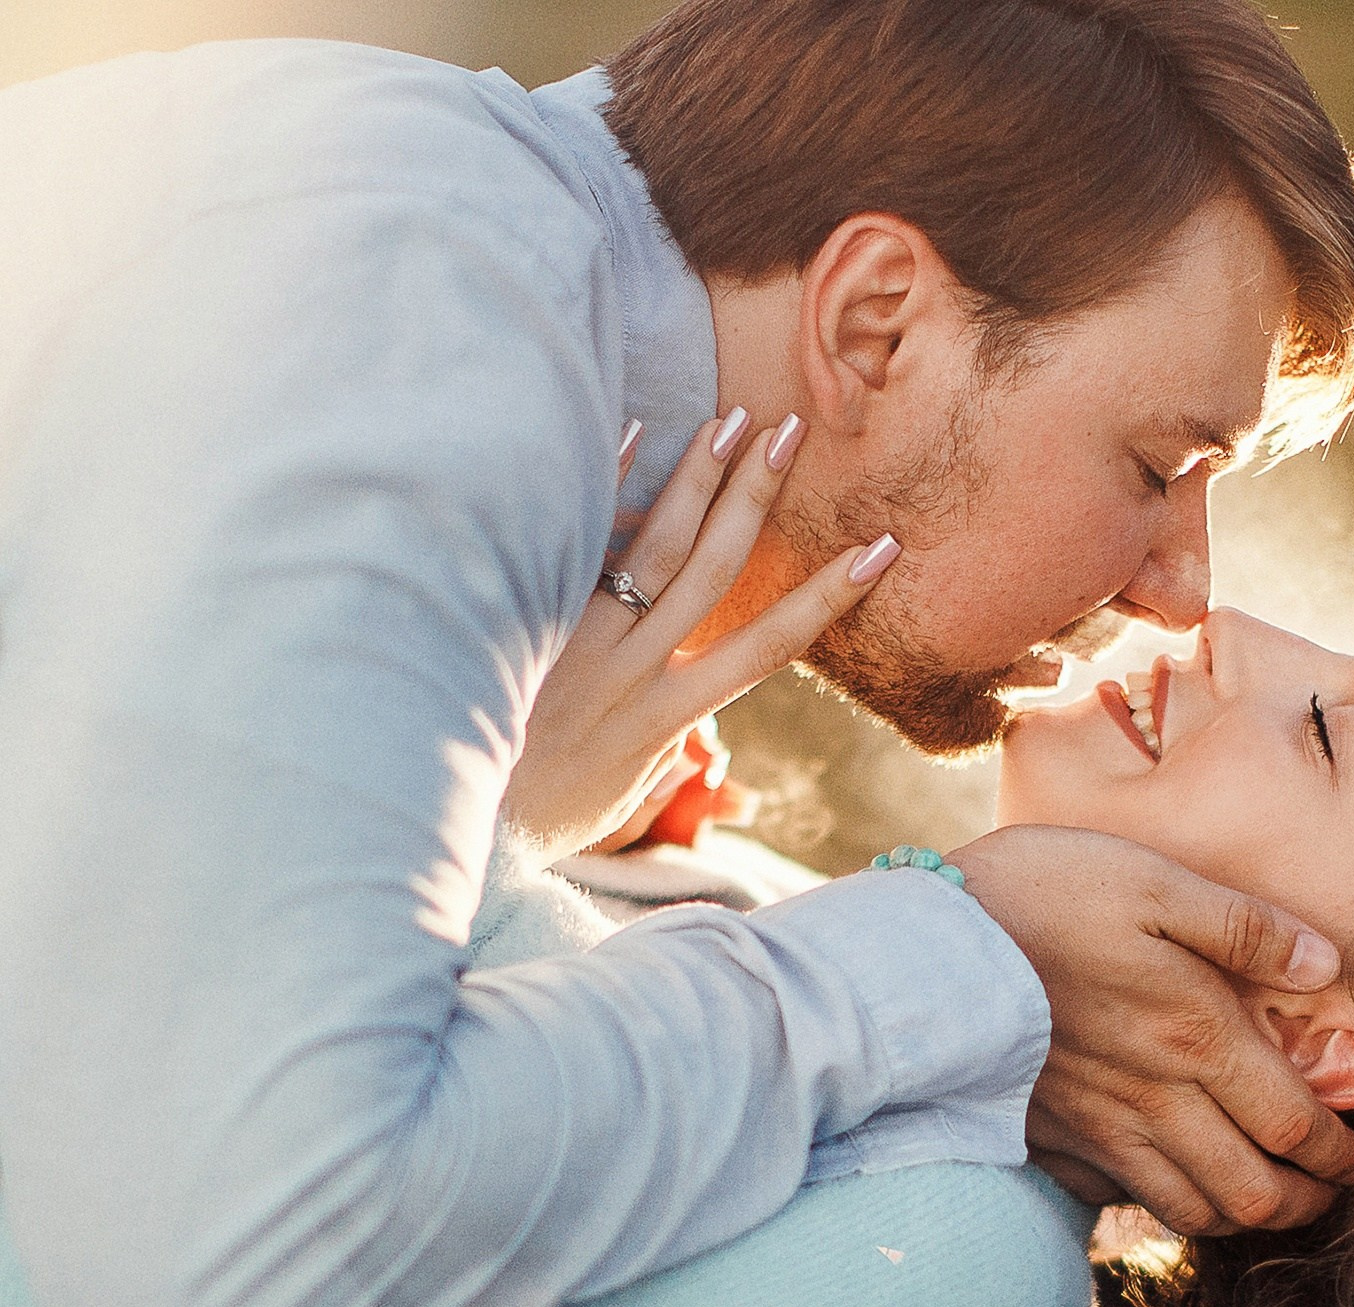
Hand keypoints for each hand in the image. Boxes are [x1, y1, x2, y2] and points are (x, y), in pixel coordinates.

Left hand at [504, 411, 893, 856]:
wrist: (464, 832)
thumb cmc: (549, 816)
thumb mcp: (627, 793)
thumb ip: (664, 744)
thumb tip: (695, 728)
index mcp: (670, 716)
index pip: (770, 646)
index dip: (829, 596)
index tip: (881, 548)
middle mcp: (635, 671)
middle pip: (713, 571)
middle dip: (758, 498)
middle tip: (791, 432)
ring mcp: (579, 644)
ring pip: (652, 550)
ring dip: (697, 480)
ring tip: (731, 420)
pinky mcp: (528, 625)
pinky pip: (573, 547)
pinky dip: (603, 489)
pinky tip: (629, 433)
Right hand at [949, 826, 1353, 1234]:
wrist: (922, 950)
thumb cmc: (1041, 897)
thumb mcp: (1153, 881)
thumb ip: (1245, 928)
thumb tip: (1327, 963)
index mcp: (1197, 1036)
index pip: (1293, 1125)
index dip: (1339, 1156)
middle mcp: (1157, 1101)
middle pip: (1252, 1193)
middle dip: (1303, 1205)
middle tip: (1328, 1195)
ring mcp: (1100, 1130)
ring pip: (1191, 1212)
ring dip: (1243, 1219)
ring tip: (1266, 1200)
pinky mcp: (1051, 1142)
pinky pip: (1122, 1200)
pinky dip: (1163, 1208)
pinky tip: (1174, 1184)